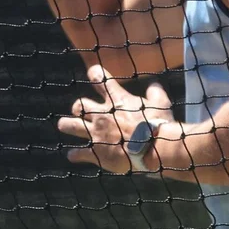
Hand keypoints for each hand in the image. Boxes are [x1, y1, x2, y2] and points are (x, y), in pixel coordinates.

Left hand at [56, 65, 173, 173]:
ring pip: (69, 125)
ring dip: (67, 125)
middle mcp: (102, 115)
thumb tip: (154, 85)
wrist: (154, 149)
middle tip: (84, 111)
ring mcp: (96, 133)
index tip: (94, 73)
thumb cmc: (158, 124)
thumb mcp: (162, 104)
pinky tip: (75, 155)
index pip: (100, 79)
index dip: (95, 74)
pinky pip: (77, 153)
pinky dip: (75, 154)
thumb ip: (155, 93)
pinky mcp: (95, 152)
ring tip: (67, 126)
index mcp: (117, 100)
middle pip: (79, 105)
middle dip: (79, 107)